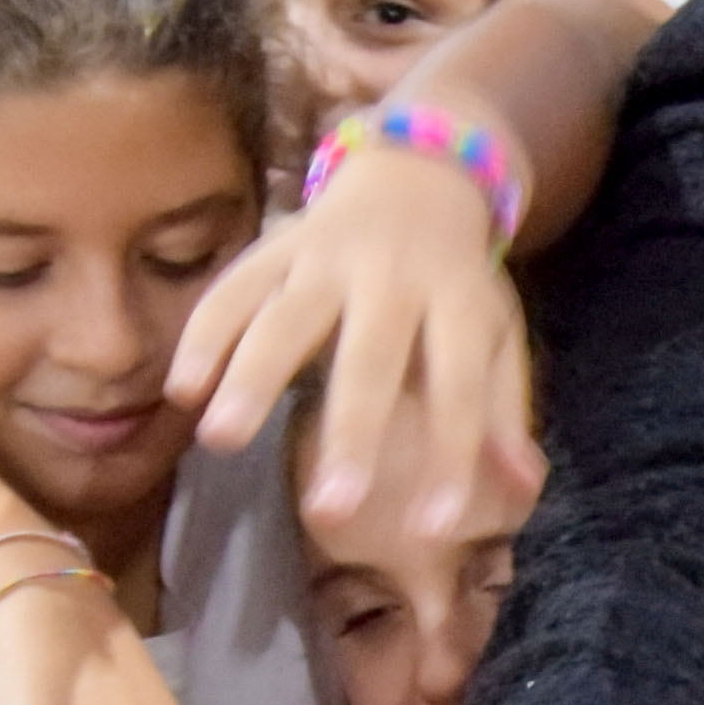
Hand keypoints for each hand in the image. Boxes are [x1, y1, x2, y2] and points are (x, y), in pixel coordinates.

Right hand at [165, 133, 539, 527]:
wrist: (417, 174)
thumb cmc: (455, 281)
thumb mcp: (495, 332)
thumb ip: (503, 409)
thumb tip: (521, 488)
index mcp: (458, 300)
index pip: (461, 385)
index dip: (452, 456)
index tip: (435, 530)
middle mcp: (392, 275)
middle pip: (368, 358)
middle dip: (349, 435)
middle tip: (328, 513)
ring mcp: (326, 256)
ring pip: (285, 317)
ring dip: (250, 377)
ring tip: (220, 441)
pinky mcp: (275, 245)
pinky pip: (232, 288)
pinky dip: (204, 336)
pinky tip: (182, 392)